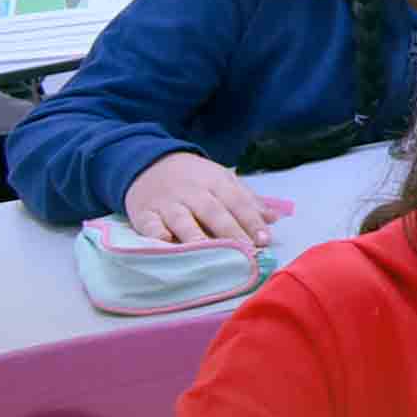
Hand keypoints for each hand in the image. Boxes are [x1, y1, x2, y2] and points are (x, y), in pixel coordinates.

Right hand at [124, 152, 276, 245]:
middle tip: (245, 252)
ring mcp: (166, 203)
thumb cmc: (194, 178)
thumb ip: (247, 200)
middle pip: (213, 212)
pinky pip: (149, 224)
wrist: (149, 163)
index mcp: (215, 182)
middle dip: (230, 232)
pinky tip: (166, 244)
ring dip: (196, 236)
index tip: (265, 240)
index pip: (237, 202)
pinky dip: (156, 234)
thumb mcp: (222, 181)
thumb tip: (273, 219)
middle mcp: (192, 192)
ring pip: (182, 220)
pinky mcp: (143, 213)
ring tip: (210, 253)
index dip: (251, 221)